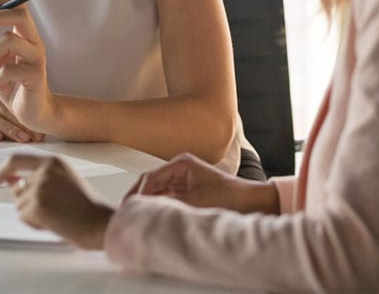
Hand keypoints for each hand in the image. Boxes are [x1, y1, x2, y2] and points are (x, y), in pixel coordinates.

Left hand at [0, 0, 54, 130]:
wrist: (32, 113)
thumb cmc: (14, 85)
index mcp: (25, 36)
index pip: (18, 5)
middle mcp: (34, 43)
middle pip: (20, 14)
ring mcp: (36, 59)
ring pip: (10, 40)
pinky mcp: (36, 77)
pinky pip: (9, 70)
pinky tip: (2, 86)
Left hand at [0, 154, 113, 249]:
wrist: (97, 222)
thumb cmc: (84, 205)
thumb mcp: (64, 181)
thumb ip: (39, 178)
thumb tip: (10, 182)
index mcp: (53, 161)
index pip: (17, 159)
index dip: (4, 170)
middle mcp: (44, 170)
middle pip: (17, 187)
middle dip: (25, 201)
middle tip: (45, 211)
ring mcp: (39, 187)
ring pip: (19, 204)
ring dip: (32, 214)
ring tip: (55, 216)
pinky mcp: (36, 204)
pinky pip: (23, 216)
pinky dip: (34, 223)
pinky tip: (53, 223)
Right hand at [123, 153, 279, 213]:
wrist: (252, 202)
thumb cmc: (230, 197)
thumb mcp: (194, 201)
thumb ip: (168, 203)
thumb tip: (146, 208)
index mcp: (181, 163)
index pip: (150, 177)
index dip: (137, 194)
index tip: (128, 207)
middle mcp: (181, 168)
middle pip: (151, 182)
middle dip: (139, 197)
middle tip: (126, 212)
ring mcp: (184, 178)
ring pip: (158, 190)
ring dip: (149, 202)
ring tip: (137, 215)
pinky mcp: (189, 190)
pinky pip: (167, 196)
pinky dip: (159, 205)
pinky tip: (153, 216)